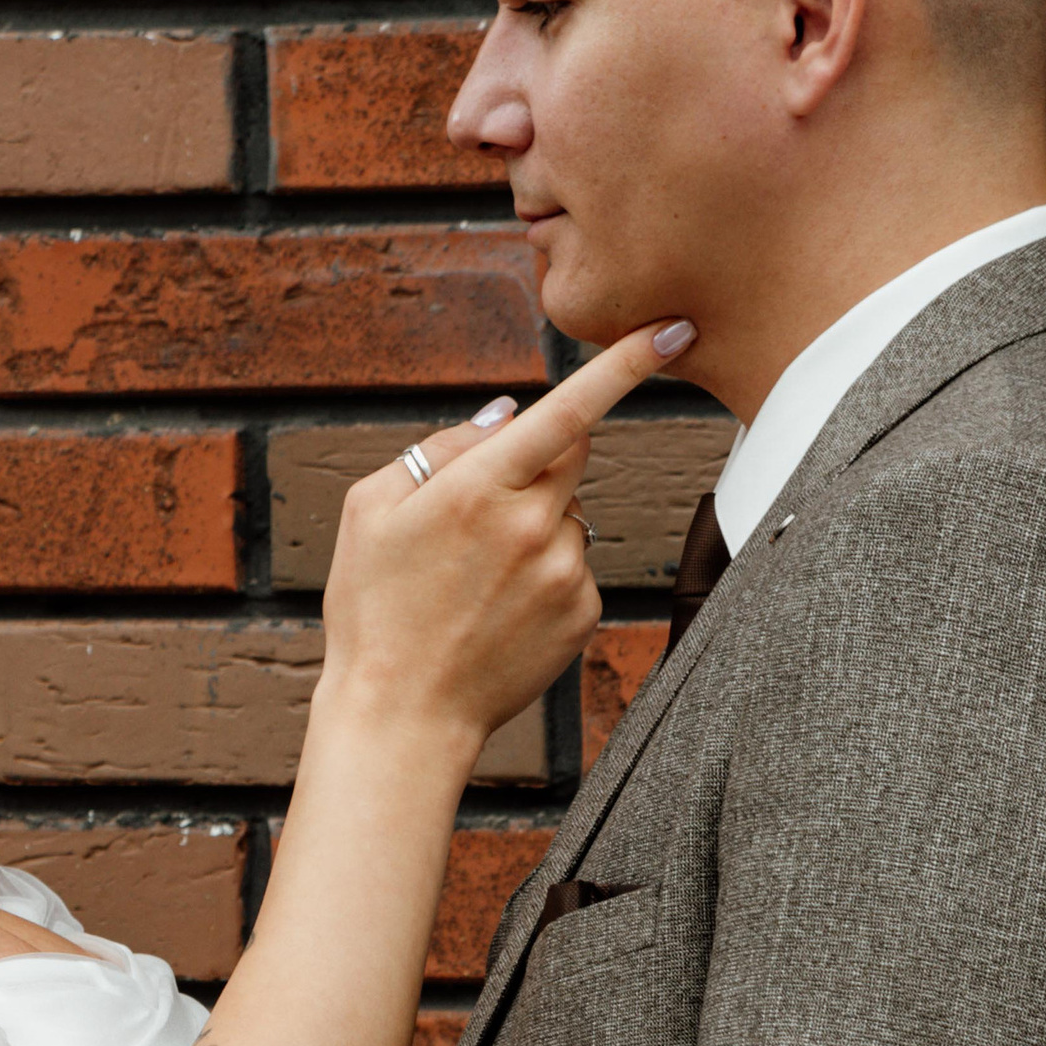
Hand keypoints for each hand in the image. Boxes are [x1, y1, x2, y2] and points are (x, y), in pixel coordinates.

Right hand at [319, 319, 694, 749]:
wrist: (401, 715)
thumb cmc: (373, 609)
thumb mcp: (372, 510)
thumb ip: (441, 447)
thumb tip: (506, 415)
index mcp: (478, 486)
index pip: (569, 410)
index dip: (625, 365)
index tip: (674, 330)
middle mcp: (533, 524)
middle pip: (571, 456)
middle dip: (537, 463)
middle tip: (479, 512)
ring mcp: (565, 572)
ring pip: (569, 516)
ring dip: (535, 529)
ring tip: (476, 582)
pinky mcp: (582, 614)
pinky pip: (575, 569)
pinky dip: (544, 578)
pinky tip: (497, 612)